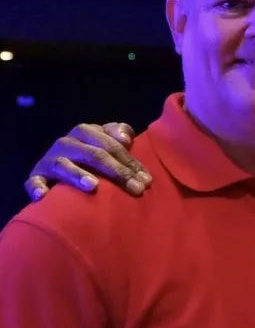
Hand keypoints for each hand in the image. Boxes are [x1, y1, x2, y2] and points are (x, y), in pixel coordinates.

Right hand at [25, 122, 145, 202]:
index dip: (130, 161)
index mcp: (85, 131)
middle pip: (93, 155)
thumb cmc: (92, 156)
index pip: (111, 144)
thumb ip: (119, 133)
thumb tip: (126, 138)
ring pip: (63, 165)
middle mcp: (66, 143)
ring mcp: (49, 160)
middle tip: (136, 189)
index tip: (147, 180)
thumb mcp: (106, 141)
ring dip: (78, 175)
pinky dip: (38, 187)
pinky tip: (45, 196)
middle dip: (117, 172)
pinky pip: (34, 181)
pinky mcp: (36, 176)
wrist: (56, 167)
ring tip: (93, 186)